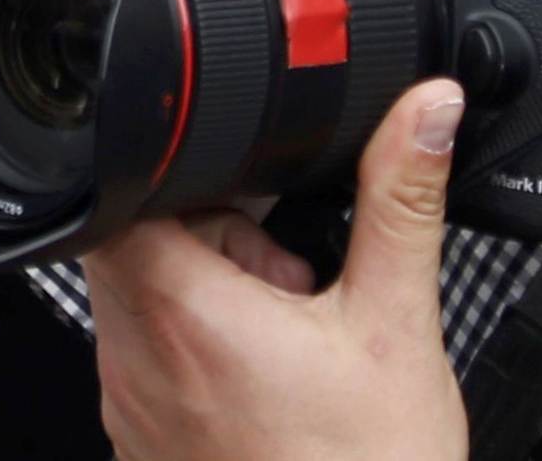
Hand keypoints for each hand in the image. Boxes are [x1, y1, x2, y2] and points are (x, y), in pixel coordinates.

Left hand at [87, 82, 468, 460]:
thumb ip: (400, 202)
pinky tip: (278, 390)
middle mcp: (134, 357)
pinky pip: (158, 369)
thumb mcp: (397, 326)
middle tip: (293, 278)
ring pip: (150, 305)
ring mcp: (134, 409)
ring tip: (296, 338)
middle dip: (216, 239)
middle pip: (140, 242)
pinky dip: (209, 359)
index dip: (182, 174)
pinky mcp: (147, 448)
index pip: (122, 189)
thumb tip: (419, 114)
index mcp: (179, 308)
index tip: (240, 187)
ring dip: (216, 299)